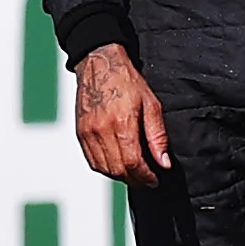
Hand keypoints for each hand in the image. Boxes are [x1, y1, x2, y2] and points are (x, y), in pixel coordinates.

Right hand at [74, 44, 171, 186]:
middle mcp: (102, 130)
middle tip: (147, 180)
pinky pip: (92, 161)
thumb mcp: (151, 105)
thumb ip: (157, 137)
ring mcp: (88, 133)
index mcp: (121, 123)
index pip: (133, 163)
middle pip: (118, 170)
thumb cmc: (126, 82)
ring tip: (134, 174)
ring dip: (120, 176)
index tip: (154, 180)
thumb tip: (164, 163)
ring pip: (104, 169)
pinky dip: (106, 169)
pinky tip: (117, 165)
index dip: (145, 177)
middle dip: (135, 180)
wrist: (99, 65)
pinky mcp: (81, 134)